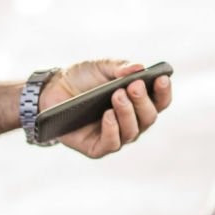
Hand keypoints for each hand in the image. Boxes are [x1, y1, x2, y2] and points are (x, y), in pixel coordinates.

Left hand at [39, 60, 172, 158]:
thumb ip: (118, 67)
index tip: (162, 78)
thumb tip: (139, 68)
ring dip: (127, 113)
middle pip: (148, 117)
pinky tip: (108, 115)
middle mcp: (131, 122)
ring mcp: (115, 136)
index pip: (159, 102)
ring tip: (117, 95)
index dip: (163, 92)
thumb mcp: (99, 66)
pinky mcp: (97, 148)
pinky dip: (112, 129)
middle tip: (134, 86)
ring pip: (132, 131)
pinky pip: (111, 143)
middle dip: (142, 101)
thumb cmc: (81, 78)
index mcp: (137, 102)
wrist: (51, 89)